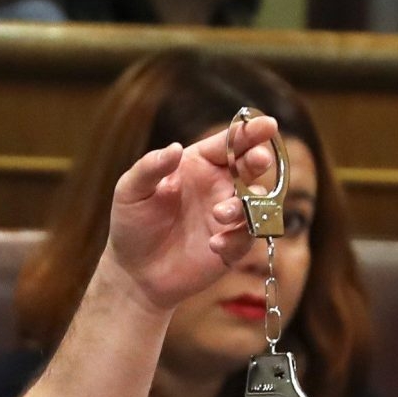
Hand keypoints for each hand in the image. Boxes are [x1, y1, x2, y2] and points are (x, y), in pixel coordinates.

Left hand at [104, 114, 277, 310]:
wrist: (134, 271)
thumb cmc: (131, 224)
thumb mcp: (130, 191)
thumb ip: (150, 167)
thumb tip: (175, 147)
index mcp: (198, 165)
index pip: (227, 143)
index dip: (248, 132)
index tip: (267, 124)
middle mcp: (218, 186)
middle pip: (250, 166)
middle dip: (258, 159)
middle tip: (258, 159)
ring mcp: (227, 217)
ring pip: (255, 201)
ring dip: (245, 204)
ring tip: (219, 213)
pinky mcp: (232, 246)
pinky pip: (248, 238)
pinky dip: (236, 238)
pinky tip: (213, 245)